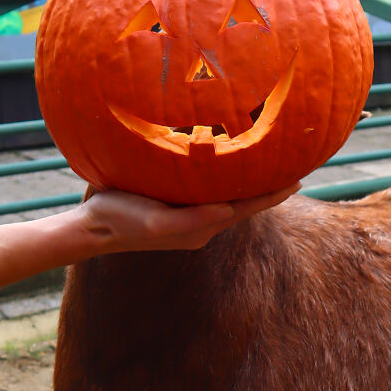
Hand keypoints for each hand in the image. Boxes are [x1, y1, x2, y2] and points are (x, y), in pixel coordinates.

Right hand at [78, 184, 299, 254]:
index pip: (248, 208)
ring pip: (226, 196)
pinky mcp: (172, 206)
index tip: (300, 178)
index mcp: (201, 227)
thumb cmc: (121, 221)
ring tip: (265, 161)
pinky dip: (223, 178)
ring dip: (246, 181)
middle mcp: (200, 223)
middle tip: (290, 163)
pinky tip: (223, 163)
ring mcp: (186, 215)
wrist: (90, 229)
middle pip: (243, 202)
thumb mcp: (156, 222)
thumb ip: (192, 220)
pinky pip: (206, 190)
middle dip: (266, 185)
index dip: (274, 194)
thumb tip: (229, 210)